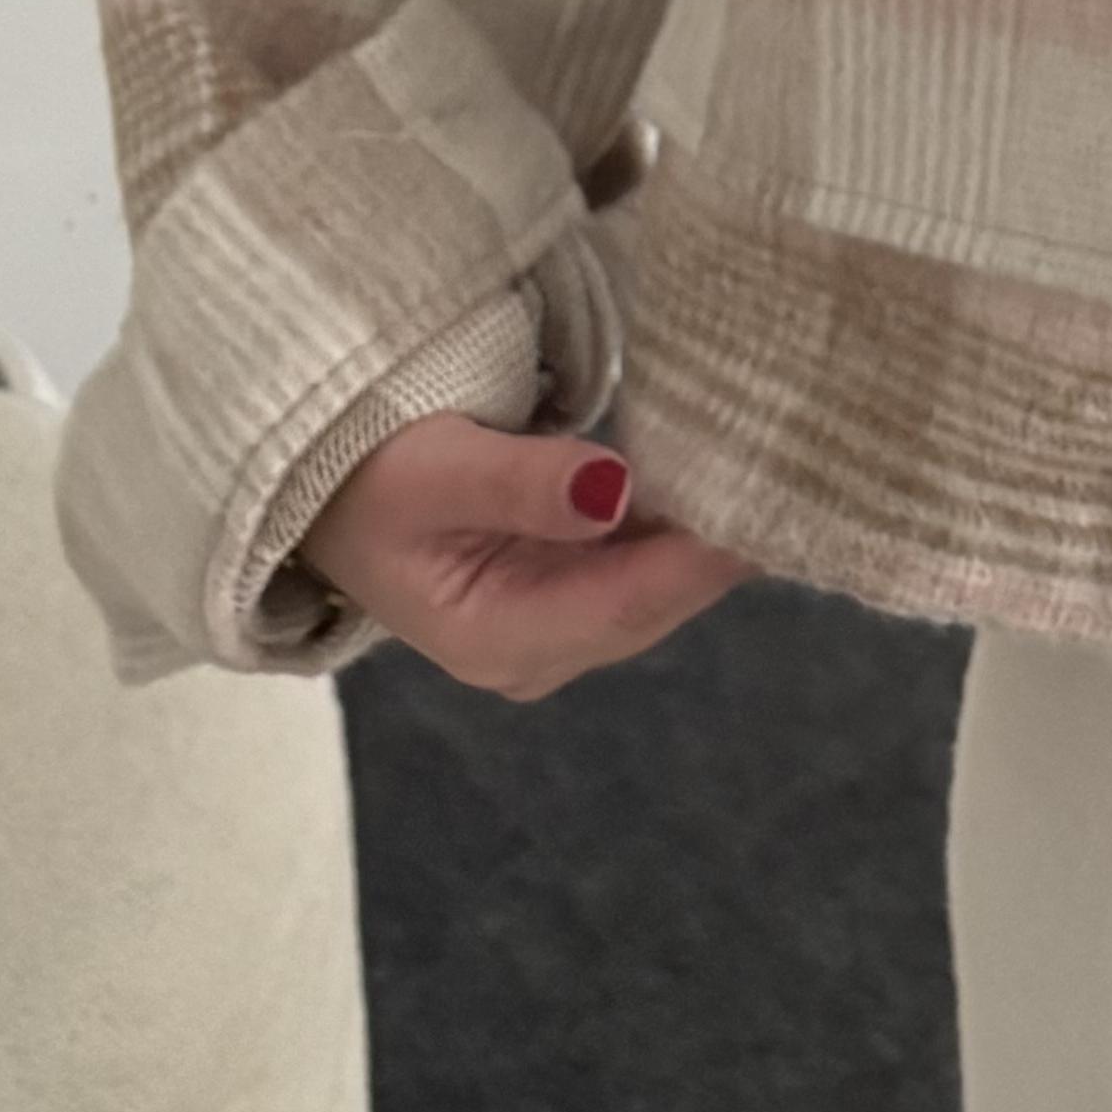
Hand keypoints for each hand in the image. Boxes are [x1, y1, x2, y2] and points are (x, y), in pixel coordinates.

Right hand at [296, 410, 760, 697]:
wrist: (318, 494)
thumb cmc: (365, 476)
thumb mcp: (433, 470)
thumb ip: (522, 483)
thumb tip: (616, 488)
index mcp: (500, 639)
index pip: (630, 602)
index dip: (703, 552)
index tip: (771, 492)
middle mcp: (537, 653)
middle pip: (654, 600)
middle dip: (720, 540)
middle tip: (794, 461)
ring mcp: (552, 628)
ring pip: (655, 583)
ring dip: (706, 529)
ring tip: (773, 459)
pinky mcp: (562, 594)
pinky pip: (638, 564)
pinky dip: (677, 522)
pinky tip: (719, 472)